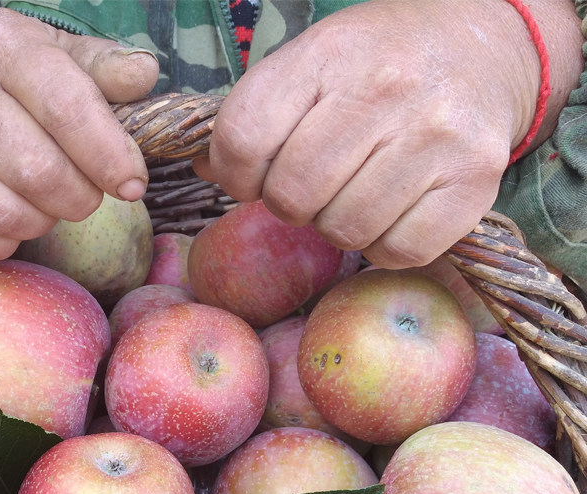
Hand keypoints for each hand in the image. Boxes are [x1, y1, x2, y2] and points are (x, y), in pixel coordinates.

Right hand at [0, 8, 158, 260]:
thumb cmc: (21, 84)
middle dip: (79, 198)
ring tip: (43, 201)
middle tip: (83, 195)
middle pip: (40, 173)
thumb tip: (145, 73)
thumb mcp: (64, 61)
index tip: (132, 184)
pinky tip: (8, 217)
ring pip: (8, 215)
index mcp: (2, 46)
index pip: (67, 108)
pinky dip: (3, 243)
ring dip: (42, 222)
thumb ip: (107, 69)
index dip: (109, 156)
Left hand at [196, 0, 576, 267]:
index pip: (244, 139)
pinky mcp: (473, 182)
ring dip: (339, 226)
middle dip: (290, 204)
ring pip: (345, 231)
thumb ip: (256, 113)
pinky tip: (392, 210)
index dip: (235, 175)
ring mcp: (435, 137)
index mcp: (327, 54)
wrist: (483, 47)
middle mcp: (385, 89)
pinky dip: (385, 245)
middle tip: (313, 186)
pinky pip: (397, 251)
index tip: (254, 175)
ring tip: (356, 193)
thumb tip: (205, 171)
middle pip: (292, 195)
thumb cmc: (379, 62)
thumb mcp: (312, 61)